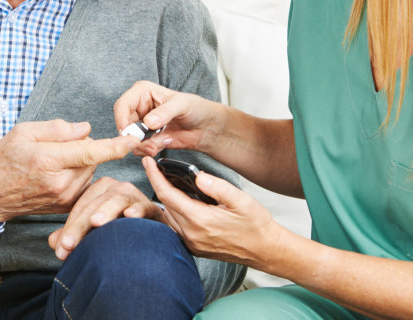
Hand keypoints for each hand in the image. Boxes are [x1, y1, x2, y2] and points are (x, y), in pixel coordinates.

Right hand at [0, 120, 139, 226]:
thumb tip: (85, 129)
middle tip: (57, 147)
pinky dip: (78, 177)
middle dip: (83, 148)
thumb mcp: (23, 133)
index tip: (133, 140)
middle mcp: (60, 183)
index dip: (114, 146)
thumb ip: (57, 129)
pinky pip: (84, 185)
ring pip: (89, 172)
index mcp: (48, 160)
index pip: (90, 152)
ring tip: (53, 164)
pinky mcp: (65, 208)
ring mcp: (63, 198)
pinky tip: (57, 176)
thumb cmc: (2, 161)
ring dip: (81, 164)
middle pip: (91, 159)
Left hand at [46, 176, 163, 259]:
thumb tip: (54, 242)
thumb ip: (72, 235)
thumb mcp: (91, 232)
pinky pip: (143, 206)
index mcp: (98, 190)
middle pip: (94, 205)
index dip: (69, 229)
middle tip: (70, 245)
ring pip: (117, 200)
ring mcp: (132, 195)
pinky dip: (137, 210)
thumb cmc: (116, 229)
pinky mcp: (149, 206)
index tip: (62, 250)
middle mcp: (114, 188)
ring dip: (107, 211)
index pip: (80, 208)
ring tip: (96, 222)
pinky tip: (130, 216)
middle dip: (81, 227)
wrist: (147, 233)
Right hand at [114, 80, 226, 157]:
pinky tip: (166, 142)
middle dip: (134, 137)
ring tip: (160, 143)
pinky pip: (140, 148)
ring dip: (143, 146)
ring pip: (130, 139)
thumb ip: (164, 112)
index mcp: (142, 92)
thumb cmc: (196, 108)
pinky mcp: (148, 139)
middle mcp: (139, 108)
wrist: (206, 127)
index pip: (122, 105)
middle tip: (147, 144)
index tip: (126, 132)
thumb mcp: (181, 105)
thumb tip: (148, 122)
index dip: (121, 119)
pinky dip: (150, 149)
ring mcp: (142, 125)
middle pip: (124, 125)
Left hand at [142, 156, 287, 267]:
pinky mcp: (194, 248)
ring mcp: (191, 243)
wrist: (265, 250)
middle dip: (158, 185)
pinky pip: (175, 228)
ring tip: (167, 183)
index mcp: (200, 220)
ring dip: (165, 200)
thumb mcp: (241, 200)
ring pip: (167, 218)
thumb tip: (198, 176)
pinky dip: (172, 213)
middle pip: (163, 205)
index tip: (147, 162)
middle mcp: (191, 234)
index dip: (154, 176)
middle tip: (158, 169)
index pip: (167, 194)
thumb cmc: (255, 225)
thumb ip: (218, 186)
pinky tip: (179, 204)